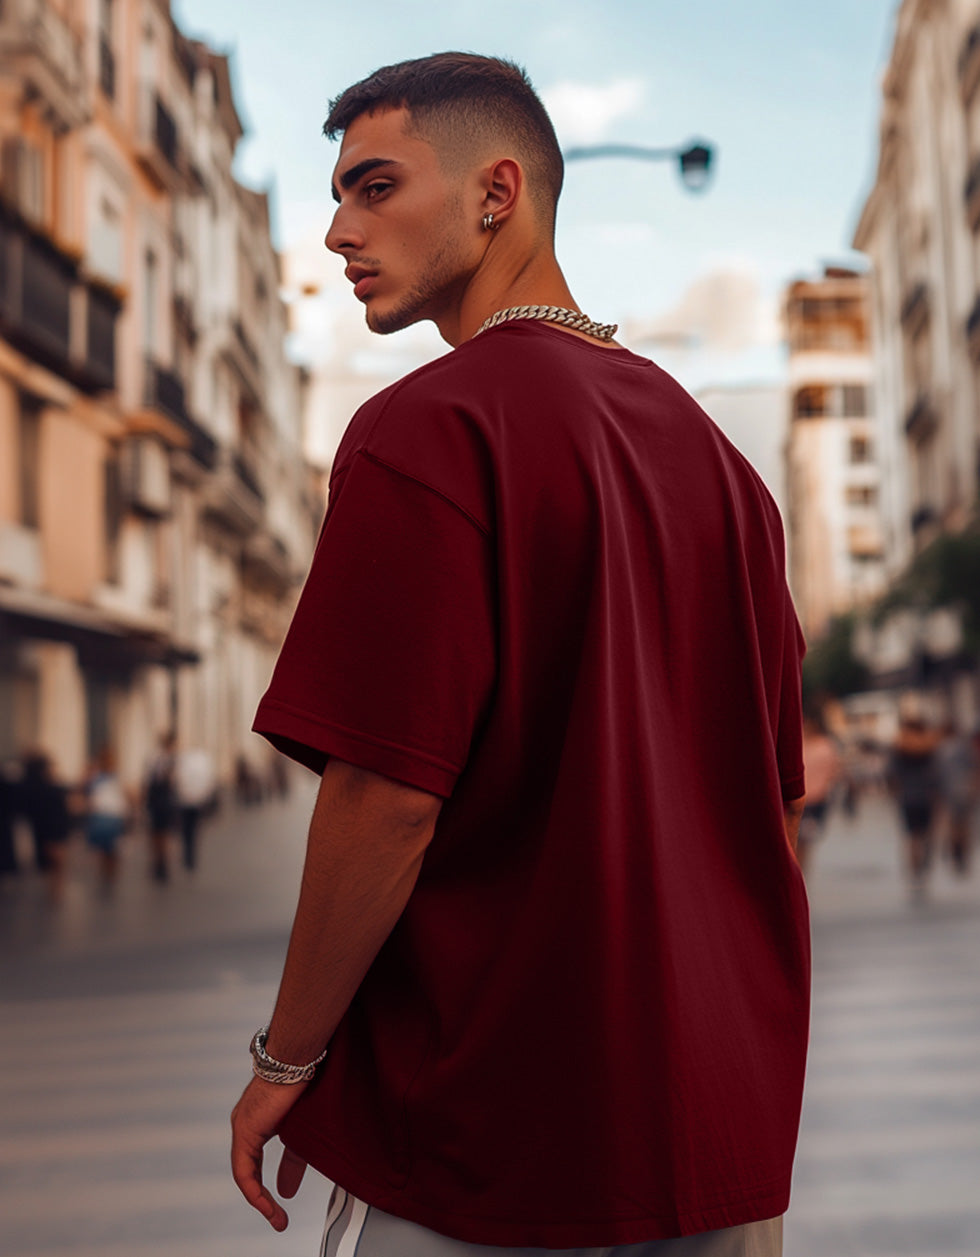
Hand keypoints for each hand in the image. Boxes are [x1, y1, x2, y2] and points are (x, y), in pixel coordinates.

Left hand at [230, 1075, 309, 1231]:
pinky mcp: (245, 1129)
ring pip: (244, 1173)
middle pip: (248, 1171)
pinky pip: (243, 1169)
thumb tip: (288, 1189)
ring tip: (275, 1218)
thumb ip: (293, 1160)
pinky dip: (253, 1189)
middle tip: (278, 1219)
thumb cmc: (304, 1083)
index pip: (255, 1164)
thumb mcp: (301, 1131)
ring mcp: (243, 1127)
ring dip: (259, 1199)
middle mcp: (245, 1125)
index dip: (265, 1189)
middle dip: (262, 1200)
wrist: (297, 1059)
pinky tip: (265, 1204)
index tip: (279, 1207)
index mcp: (258, 1123)